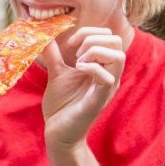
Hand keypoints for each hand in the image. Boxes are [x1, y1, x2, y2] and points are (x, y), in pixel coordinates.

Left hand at [40, 27, 124, 153]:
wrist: (58, 132)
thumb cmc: (62, 104)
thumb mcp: (57, 72)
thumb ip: (54, 54)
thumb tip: (46, 35)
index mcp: (102, 66)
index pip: (108, 36)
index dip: (89, 32)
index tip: (70, 44)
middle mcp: (109, 75)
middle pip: (116, 42)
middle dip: (92, 39)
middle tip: (75, 53)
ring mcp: (106, 88)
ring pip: (118, 56)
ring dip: (94, 52)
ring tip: (78, 64)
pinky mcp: (99, 100)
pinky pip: (107, 78)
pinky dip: (92, 68)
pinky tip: (78, 70)